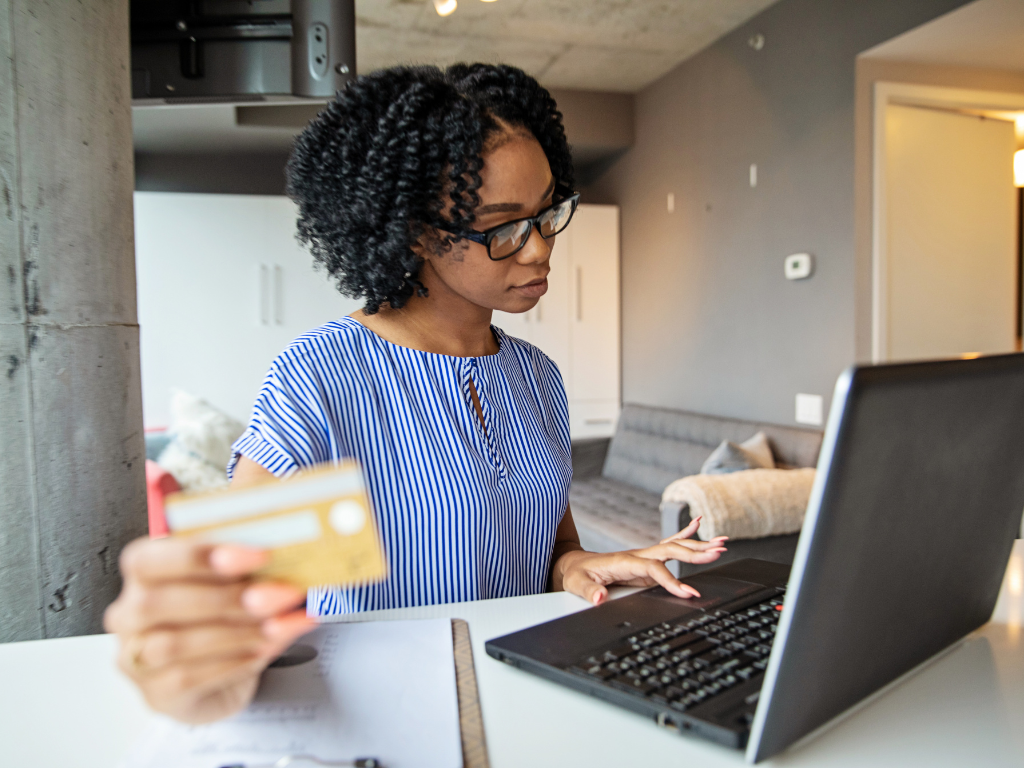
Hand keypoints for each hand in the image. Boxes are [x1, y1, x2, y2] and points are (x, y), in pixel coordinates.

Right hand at [103, 537, 315, 723]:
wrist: (224, 672)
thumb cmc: (225, 612)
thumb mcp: (236, 578)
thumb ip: (247, 564)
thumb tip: (288, 553)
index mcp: (142, 571)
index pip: (148, 559)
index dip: (198, 555)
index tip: (257, 555)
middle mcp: (129, 614)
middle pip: (158, 602)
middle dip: (227, 596)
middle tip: (279, 594)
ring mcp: (137, 658)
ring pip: (174, 644)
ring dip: (237, 632)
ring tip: (280, 625)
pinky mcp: (158, 693)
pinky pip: (190, 677)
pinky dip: (234, 660)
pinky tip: (265, 648)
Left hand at [553, 516, 727, 605]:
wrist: (572, 564)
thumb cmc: (576, 574)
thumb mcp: (577, 585)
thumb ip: (589, 591)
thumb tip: (599, 599)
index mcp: (625, 561)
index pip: (654, 569)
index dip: (671, 580)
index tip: (688, 593)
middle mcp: (638, 555)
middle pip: (671, 551)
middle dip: (695, 553)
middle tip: (718, 552)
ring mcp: (644, 556)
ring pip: (675, 547)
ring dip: (698, 545)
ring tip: (722, 543)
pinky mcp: (647, 561)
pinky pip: (669, 545)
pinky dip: (685, 534)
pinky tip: (698, 523)